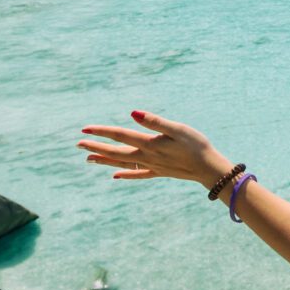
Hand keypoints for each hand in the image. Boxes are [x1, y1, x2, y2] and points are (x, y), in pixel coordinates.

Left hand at [77, 111, 232, 186]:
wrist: (211, 169)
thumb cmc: (197, 145)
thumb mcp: (178, 129)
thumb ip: (155, 121)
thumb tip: (132, 113)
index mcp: (149, 143)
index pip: (120, 136)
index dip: (101, 132)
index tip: (84, 129)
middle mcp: (147, 157)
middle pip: (116, 152)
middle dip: (96, 148)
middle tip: (78, 145)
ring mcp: (153, 166)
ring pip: (123, 164)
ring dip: (105, 161)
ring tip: (89, 159)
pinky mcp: (160, 172)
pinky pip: (138, 174)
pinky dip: (125, 174)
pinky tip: (115, 176)